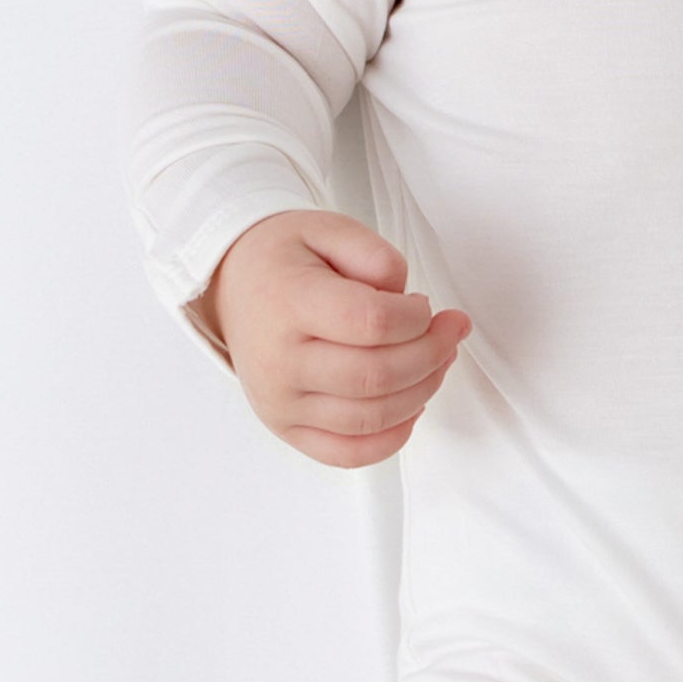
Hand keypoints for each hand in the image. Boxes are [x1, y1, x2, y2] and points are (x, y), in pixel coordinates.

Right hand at [199, 209, 472, 468]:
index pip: (372, 323)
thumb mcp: (328, 228)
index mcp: (288, 303)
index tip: (426, 307)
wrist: (233, 286)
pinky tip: (410, 407)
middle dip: (433, 354)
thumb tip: (410, 304)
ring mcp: (281, 401)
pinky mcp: (287, 428)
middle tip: (449, 332)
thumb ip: (376, 256)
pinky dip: (391, 439)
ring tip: (436, 362)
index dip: (418, 318)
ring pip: (372, 417)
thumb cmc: (283, 261)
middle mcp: (279, 360)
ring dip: (422, 392)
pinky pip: (348, 453)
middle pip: (378, 376)